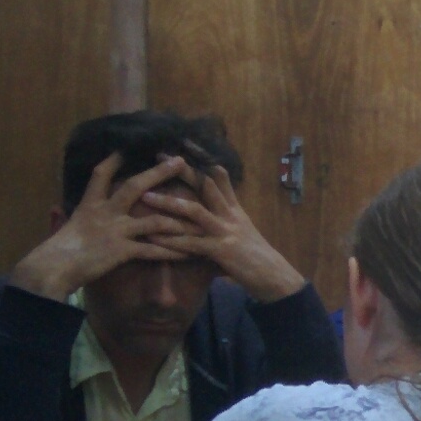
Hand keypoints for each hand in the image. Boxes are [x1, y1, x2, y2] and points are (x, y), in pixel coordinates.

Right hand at [8, 152, 194, 300]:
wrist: (53, 267)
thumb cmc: (57, 251)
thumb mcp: (63, 227)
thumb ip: (67, 216)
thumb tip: (56, 209)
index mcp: (90, 204)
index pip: (102, 175)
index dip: (114, 160)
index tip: (128, 147)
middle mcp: (105, 212)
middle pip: (135, 187)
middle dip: (158, 173)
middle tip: (179, 161)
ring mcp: (115, 230)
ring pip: (153, 219)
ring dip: (178, 218)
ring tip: (198, 214)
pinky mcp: (122, 250)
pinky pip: (154, 250)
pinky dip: (173, 252)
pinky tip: (189, 253)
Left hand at [140, 168, 307, 300]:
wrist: (274, 277)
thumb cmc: (256, 257)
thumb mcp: (242, 231)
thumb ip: (224, 218)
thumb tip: (206, 209)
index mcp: (234, 209)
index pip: (219, 177)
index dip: (203, 159)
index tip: (185, 143)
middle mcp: (230, 215)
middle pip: (205, 186)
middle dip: (182, 171)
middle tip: (159, 157)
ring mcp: (226, 232)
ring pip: (195, 211)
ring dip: (169, 203)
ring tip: (146, 196)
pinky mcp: (221, 251)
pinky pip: (191, 243)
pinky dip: (170, 241)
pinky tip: (152, 238)